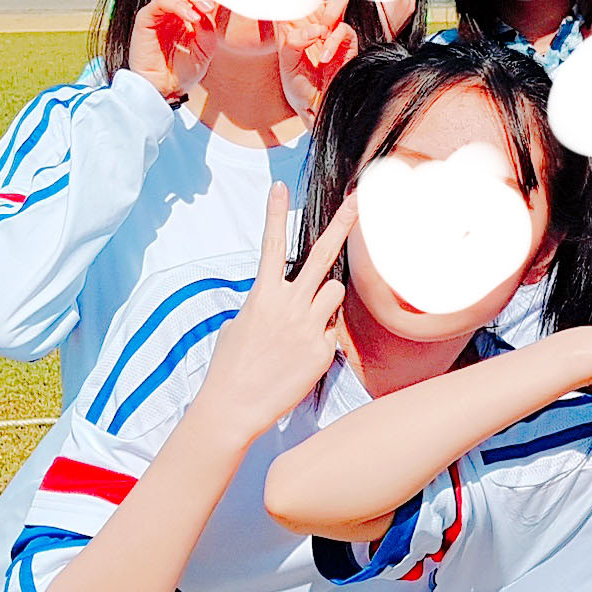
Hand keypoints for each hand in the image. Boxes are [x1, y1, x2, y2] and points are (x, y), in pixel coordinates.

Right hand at [126, 0, 218, 102]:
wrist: (166, 89)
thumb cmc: (185, 70)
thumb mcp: (205, 48)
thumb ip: (207, 28)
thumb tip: (206, 10)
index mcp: (184, 14)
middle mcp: (170, 10)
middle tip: (213, 3)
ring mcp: (158, 13)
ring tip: (206, 9)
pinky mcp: (145, 19)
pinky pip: (161, 2)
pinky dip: (178, 6)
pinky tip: (193, 18)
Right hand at [197, 186, 354, 441]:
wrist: (233, 406)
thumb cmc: (232, 365)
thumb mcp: (240, 325)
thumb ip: (267, 305)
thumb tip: (286, 301)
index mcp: (261, 295)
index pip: (270, 245)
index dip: (274, 214)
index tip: (278, 185)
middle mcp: (287, 304)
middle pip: (322, 255)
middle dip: (343, 224)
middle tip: (359, 199)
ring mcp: (307, 325)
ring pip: (334, 292)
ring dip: (326, 301)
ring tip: (303, 325)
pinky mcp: (322, 349)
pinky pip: (332, 331)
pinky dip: (320, 339)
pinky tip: (299, 358)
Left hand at [276, 0, 358, 117]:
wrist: (315, 108)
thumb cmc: (297, 85)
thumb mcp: (286, 64)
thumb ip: (294, 43)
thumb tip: (315, 30)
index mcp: (294, 21)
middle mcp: (313, 21)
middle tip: (312, 3)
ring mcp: (331, 30)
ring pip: (338, 0)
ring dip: (331, 11)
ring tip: (321, 31)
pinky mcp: (347, 43)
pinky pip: (344, 30)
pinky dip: (334, 42)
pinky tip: (325, 56)